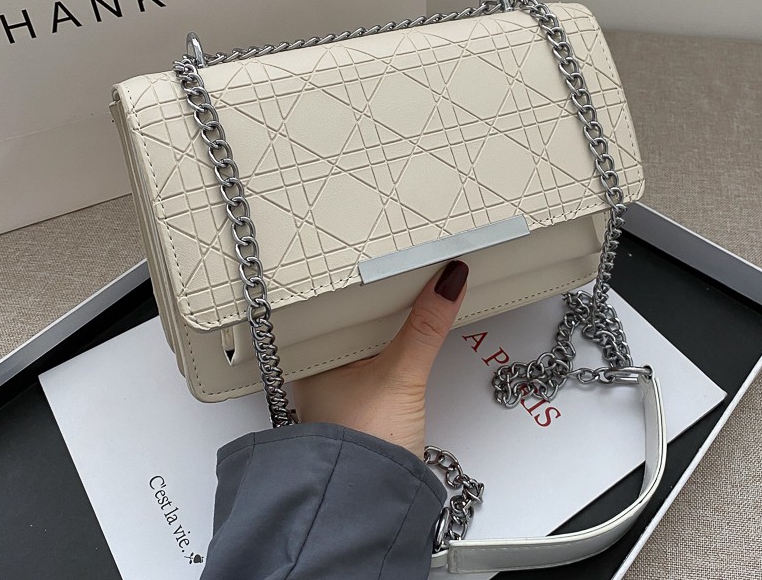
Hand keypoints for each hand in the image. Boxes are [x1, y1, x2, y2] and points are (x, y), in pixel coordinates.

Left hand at [294, 260, 468, 456]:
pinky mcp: (368, 406)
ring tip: (413, 291)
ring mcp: (345, 391)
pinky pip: (383, 361)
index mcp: (314, 360)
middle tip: (405, 264)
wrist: (372, 505)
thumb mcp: (401, 376)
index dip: (361, 281)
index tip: (386, 256)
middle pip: (355, 322)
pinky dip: (399, 347)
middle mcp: (323, 374)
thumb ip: (425, 327)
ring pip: (370, 342)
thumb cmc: (364, 448)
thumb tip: (447, 282)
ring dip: (392, 324)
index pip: (337, 306)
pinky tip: (413, 335)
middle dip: (381, 300)